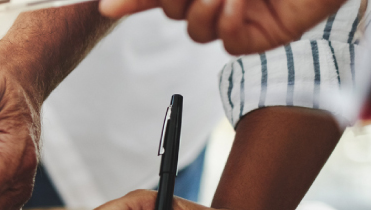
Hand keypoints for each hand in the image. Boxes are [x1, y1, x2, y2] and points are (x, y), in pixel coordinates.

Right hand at [99, 0, 347, 54]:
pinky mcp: (262, 35)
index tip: (109, 6)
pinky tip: (244, 3)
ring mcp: (238, 15)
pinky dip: (229, 23)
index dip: (130, 1)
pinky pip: (227, 44)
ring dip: (203, 9)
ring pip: (193, 31)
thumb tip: (109, 6)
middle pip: (168, 10)